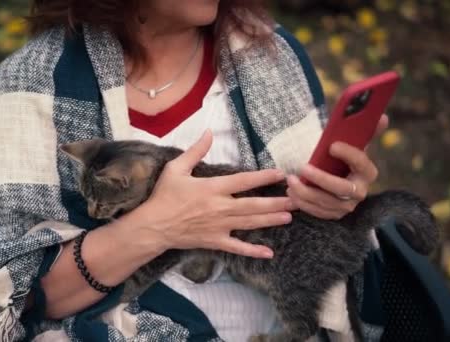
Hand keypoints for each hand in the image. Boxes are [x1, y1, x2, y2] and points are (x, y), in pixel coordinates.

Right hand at [130, 130, 292, 257]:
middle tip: (296, 200)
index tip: (281, 174)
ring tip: (289, 217)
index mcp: (212, 188)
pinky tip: (269, 253)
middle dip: (276, 202)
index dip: (264, 177)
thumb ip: (195, 151)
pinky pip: (237, 247)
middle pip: (254, 205)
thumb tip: (209, 132)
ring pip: (250, 223)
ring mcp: (219, 226)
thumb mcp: (176, 169)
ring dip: (271, 220)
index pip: (244, 181)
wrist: (153, 226)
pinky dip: (253, 251)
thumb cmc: (163, 196)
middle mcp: (220, 208)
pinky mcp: (215, 241)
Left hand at [286, 114, 388, 218]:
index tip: (331, 146)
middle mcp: (360, 191)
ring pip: (326, 202)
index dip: (348, 154)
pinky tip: (291, 193)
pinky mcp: (334, 214)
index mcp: (368, 172)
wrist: (341, 179)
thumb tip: (383, 117)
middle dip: (321, 179)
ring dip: (306, 192)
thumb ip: (367, 131)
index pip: (360, 162)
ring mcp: (347, 205)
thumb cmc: (345, 160)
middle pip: (341, 188)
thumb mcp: (356, 146)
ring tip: (291, 180)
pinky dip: (303, 203)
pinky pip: (318, 212)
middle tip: (303, 167)